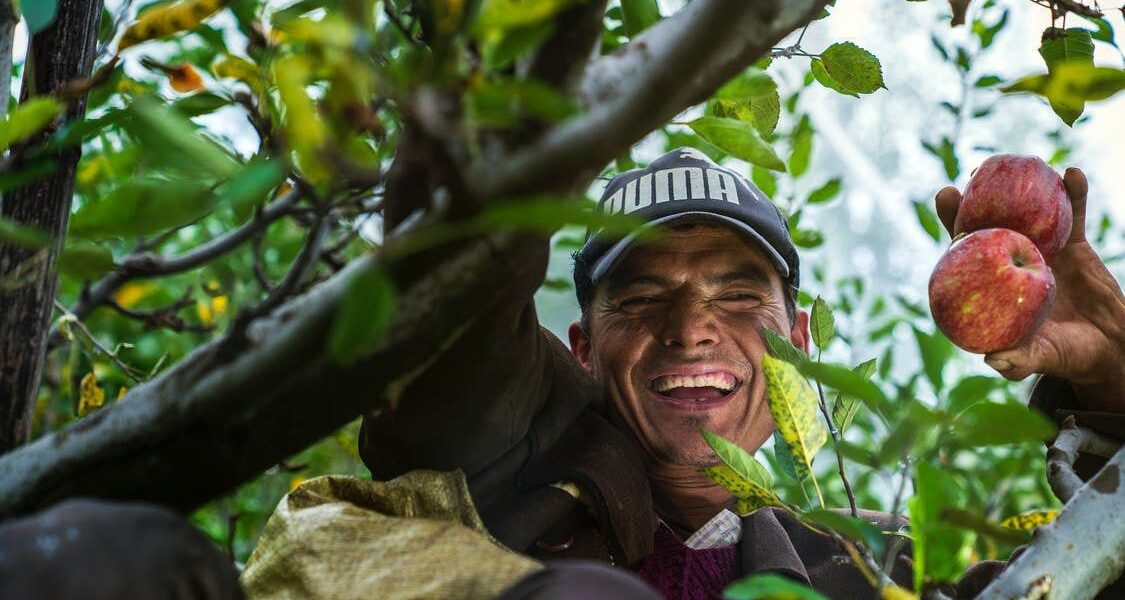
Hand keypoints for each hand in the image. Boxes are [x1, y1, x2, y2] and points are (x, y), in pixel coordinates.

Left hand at [935, 167, 1124, 412]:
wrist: (1109, 347)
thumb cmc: (1065, 356)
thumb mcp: (1041, 359)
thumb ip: (1019, 361)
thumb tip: (993, 361)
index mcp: (992, 286)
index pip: (965, 252)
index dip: (953, 226)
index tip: (944, 199)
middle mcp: (1010, 262)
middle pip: (989, 223)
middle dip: (975, 198)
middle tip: (969, 176)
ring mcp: (1042, 249)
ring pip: (1029, 213)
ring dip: (1024, 188)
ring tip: (1020, 162)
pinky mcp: (1075, 245)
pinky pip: (1074, 215)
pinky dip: (1074, 194)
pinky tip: (1072, 174)